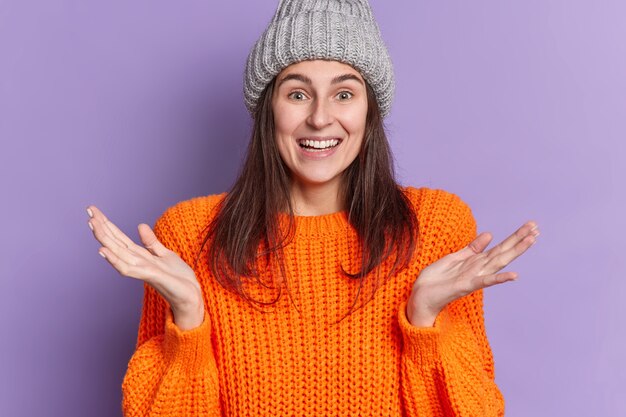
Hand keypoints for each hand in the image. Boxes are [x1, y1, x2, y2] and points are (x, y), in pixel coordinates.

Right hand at [86, 205, 204, 329]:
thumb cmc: (178, 278)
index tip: (94, 210)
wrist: (191, 295)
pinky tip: (102, 251)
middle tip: (89, 211)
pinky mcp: (149, 276)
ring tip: (92, 224)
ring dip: (104, 238)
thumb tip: (140, 225)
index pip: (119, 237)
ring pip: (117, 251)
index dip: (108, 224)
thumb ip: (151, 242)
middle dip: (101, 227)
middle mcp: (137, 262)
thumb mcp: (165, 254)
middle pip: (115, 242)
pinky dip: (114, 259)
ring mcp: (141, 269)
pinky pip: (127, 268)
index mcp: (140, 255)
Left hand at [406, 220, 538, 326]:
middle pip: (503, 251)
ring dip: (515, 251)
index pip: (500, 246)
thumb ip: (472, 248)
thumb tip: (489, 234)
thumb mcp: (454, 258)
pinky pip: (485, 281)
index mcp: (476, 261)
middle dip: (519, 240)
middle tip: (537, 228)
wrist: (421, 296)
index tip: (530, 225)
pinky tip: (514, 275)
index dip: (514, 236)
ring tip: (531, 240)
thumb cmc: (437, 279)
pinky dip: (499, 278)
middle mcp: (479, 269)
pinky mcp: (466, 286)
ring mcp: (475, 277)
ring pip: (498, 262)